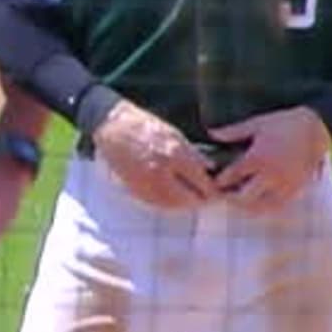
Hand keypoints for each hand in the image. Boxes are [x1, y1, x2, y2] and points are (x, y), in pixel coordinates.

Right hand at [90, 102, 216, 209]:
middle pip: (190, 198)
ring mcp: (147, 183)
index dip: (213, 190)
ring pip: (174, 205)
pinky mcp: (136, 189)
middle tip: (208, 198)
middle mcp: (161, 172)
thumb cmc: (144, 126)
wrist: (113, 128)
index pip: (201, 182)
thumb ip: (193, 154)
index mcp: (174, 154)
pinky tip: (175, 199)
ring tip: (193, 200)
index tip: (218, 192)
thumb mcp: (174, 134)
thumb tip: (210, 169)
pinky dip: (169, 205)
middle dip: (201, 200)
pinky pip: (157, 205)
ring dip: (186, 205)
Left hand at [210, 105, 329, 208]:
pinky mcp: (295, 191)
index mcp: (258, 158)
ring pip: (259, 207)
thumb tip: (211, 133)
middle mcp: (270, 176)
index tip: (212, 181)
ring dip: (246, 206)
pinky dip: (263, 207)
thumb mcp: (257, 124)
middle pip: (242, 198)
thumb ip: (233, 132)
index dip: (218, 181)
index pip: (230, 177)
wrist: (316, 130)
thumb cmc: (284, 123)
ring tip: (239, 199)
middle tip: (223, 193)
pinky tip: (257, 200)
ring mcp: (284, 186)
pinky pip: (275, 208)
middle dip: (229, 197)